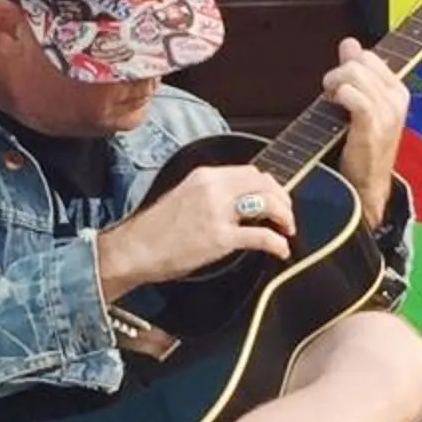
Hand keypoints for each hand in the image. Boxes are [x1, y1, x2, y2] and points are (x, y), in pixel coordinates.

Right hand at [97, 163, 291, 293]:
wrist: (135, 249)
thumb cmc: (155, 230)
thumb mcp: (184, 196)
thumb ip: (210, 194)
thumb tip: (236, 202)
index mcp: (205, 175)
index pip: (250, 172)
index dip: (269, 185)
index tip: (275, 197)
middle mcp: (214, 188)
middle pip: (264, 184)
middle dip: (282, 199)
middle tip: (286, 215)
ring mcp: (218, 212)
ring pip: (268, 204)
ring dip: (285, 217)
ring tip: (287, 230)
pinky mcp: (221, 238)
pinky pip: (262, 236)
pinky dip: (278, 243)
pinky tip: (280, 250)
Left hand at [325, 39, 408, 211]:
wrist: (368, 186)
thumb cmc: (363, 145)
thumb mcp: (363, 103)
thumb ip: (356, 71)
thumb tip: (349, 41)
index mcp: (397, 90)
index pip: (368, 56)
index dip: (347, 66)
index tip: (340, 87)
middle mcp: (397, 99)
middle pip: (359, 62)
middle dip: (338, 74)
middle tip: (331, 95)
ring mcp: (388, 114)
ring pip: (355, 75)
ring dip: (335, 86)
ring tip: (331, 102)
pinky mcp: (373, 128)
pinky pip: (356, 97)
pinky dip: (341, 96)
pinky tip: (335, 104)